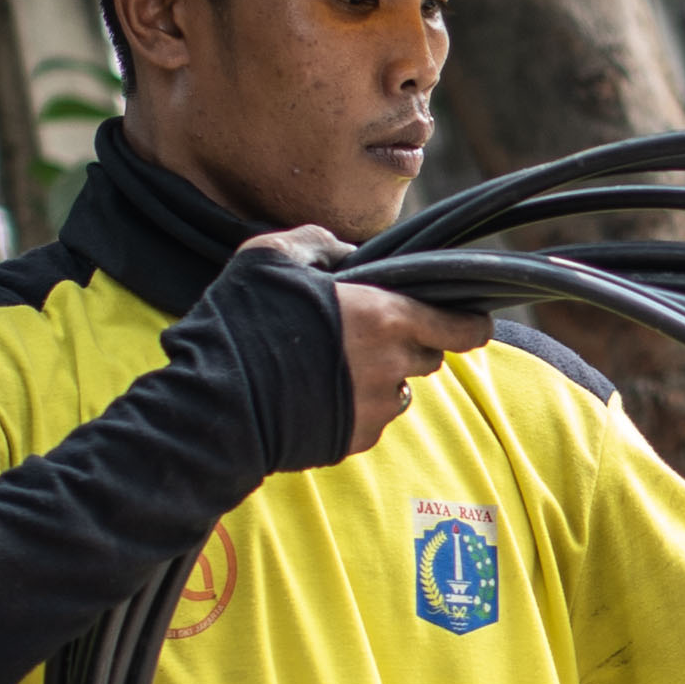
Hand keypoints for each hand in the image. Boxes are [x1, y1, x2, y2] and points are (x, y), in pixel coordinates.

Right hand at [233, 227, 487, 454]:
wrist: (214, 404)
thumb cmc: (241, 322)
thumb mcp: (270, 256)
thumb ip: (319, 243)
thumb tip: (346, 251)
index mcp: (385, 317)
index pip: (462, 328)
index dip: (470, 324)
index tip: (469, 320)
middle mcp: (391, 366)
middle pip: (428, 356)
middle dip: (411, 343)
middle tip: (369, 333)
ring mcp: (375, 408)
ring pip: (399, 390)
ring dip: (381, 377)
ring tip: (334, 365)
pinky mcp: (353, 439)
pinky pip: (370, 419)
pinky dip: (354, 407)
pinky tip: (315, 394)